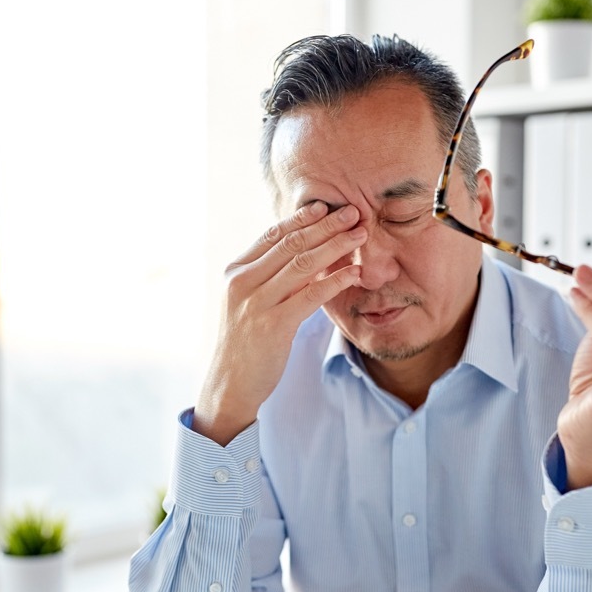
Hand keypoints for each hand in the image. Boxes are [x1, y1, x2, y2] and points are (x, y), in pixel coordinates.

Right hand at [194, 201, 365, 445]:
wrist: (230, 383)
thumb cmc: (245, 342)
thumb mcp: (249, 301)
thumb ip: (269, 276)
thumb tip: (304, 250)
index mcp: (236, 272)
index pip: (272, 235)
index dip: (301, 218)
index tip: (327, 207)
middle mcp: (243, 282)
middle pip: (291, 244)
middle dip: (326, 226)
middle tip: (354, 213)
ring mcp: (257, 303)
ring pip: (303, 264)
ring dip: (336, 246)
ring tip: (360, 236)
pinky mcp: (273, 325)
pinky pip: (311, 295)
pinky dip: (335, 281)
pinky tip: (354, 273)